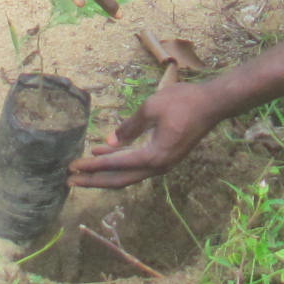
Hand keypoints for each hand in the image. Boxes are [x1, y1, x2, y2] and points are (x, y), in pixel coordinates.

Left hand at [69, 74, 223, 188]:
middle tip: (70, 181)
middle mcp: (157, 166)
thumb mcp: (150, 108)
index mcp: (153, 157)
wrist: (213, 104)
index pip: (115, 165)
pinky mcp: (165, 156)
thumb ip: (129, 127)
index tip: (72, 167)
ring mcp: (163, 163)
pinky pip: (137, 165)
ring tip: (82, 170)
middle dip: (94, 180)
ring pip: (128, 174)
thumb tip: (109, 141)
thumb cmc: (183, 102)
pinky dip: (119, 162)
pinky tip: (105, 151)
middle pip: (119, 179)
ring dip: (105, 172)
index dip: (92, 166)